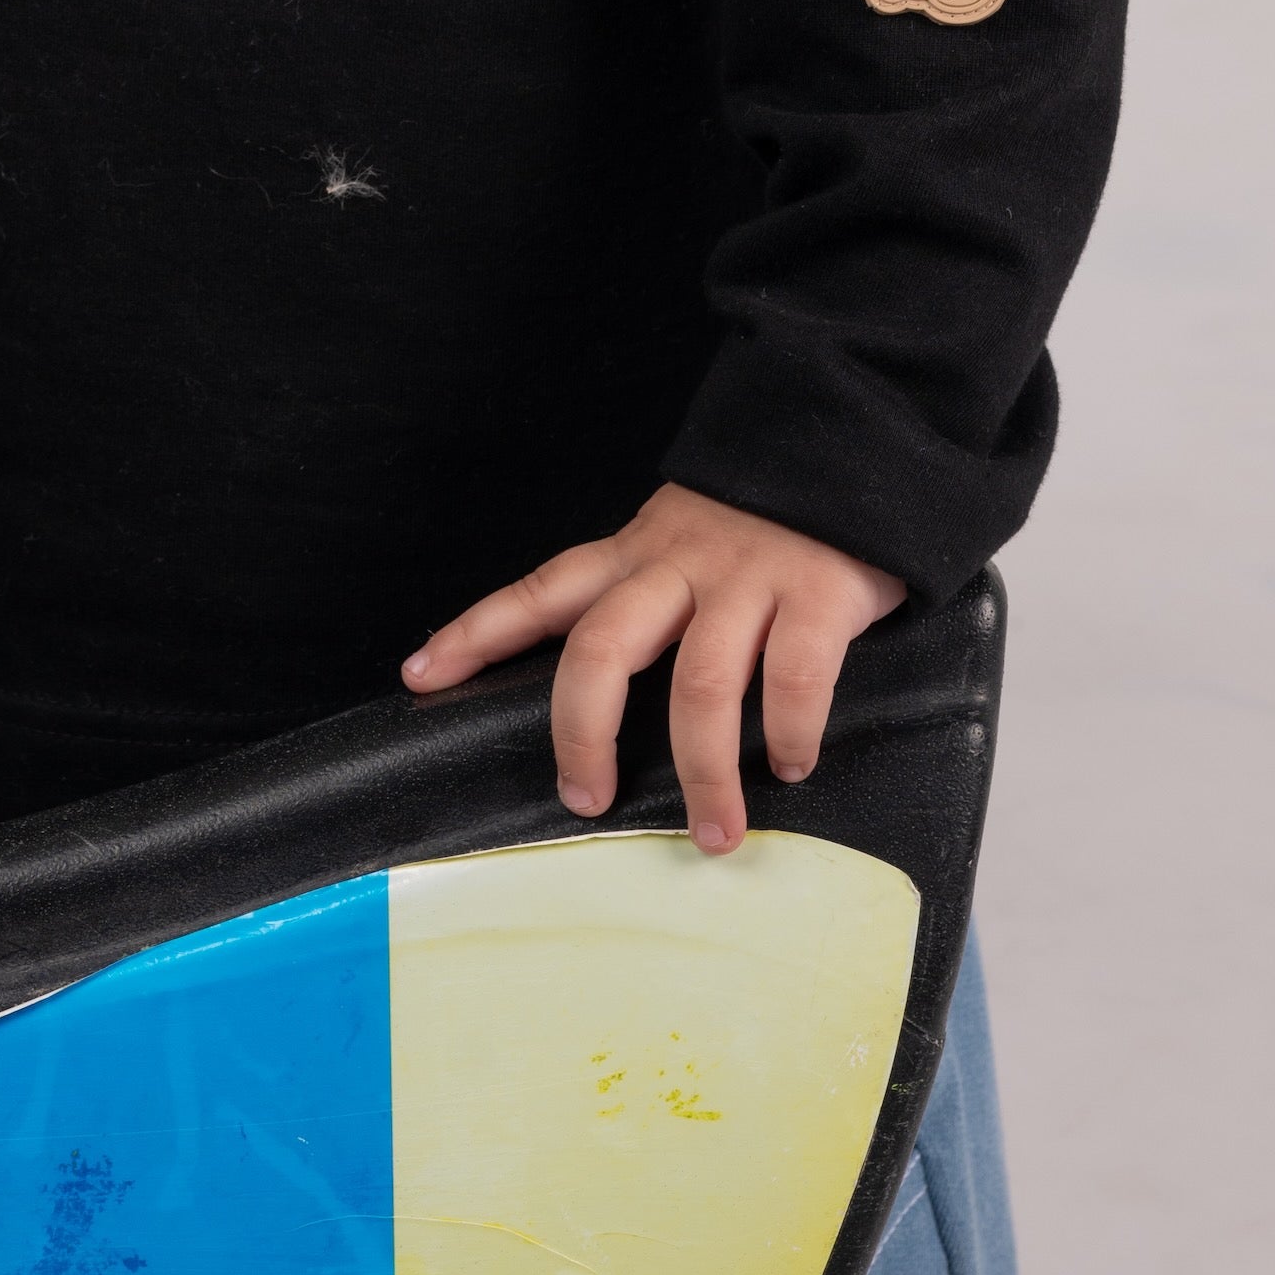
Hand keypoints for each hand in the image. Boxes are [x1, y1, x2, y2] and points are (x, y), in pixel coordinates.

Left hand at [401, 485, 906, 857]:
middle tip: (583, 799)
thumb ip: (645, 595)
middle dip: (582, 733)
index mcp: (637, 552)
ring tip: (713, 831)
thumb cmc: (763, 516)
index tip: (418, 675)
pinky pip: (795, 679)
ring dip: (704, 773)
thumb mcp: (682, 537)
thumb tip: (602, 691)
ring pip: (701, 686)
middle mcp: (680, 563)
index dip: (476, 632)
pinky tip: (790, 764)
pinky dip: (789, 735)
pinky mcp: (819, 593)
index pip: (540, 589)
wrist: (855, 444)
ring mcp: (749, 578)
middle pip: (602, 648)